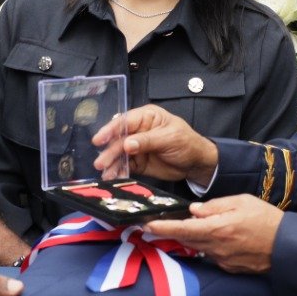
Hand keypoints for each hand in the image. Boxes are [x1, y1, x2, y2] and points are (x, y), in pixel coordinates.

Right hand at [92, 106, 217, 186]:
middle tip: (101, 163)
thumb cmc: (187, 143)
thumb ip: (147, 141)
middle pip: (119, 140)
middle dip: (109, 152)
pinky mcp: (138, 162)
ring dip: (112, 164)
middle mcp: (138, 130)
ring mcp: (137, 147)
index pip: (125, 122)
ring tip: (106, 175)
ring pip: (119, 155)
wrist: (197, 164)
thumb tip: (127, 144)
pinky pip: (125, 166)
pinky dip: (119, 172)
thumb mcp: (170, 138)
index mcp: (146, 117)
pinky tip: (114, 178)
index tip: (99, 140)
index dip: (111, 130)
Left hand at [145, 194, 281, 274]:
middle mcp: (217, 248)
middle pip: (186, 240)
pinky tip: (216, 238)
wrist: (288, 246)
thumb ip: (215, 206)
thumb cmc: (267, 221)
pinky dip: (208, 246)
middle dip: (173, 232)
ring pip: (198, 248)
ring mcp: (222, 260)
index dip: (163, 228)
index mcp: (218, 229)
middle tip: (162, 224)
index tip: (148, 225)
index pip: (183, 229)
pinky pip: (211, 255)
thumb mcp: (242, 202)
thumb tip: (195, 210)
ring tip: (192, 227)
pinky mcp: (229, 267)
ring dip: (191, 238)